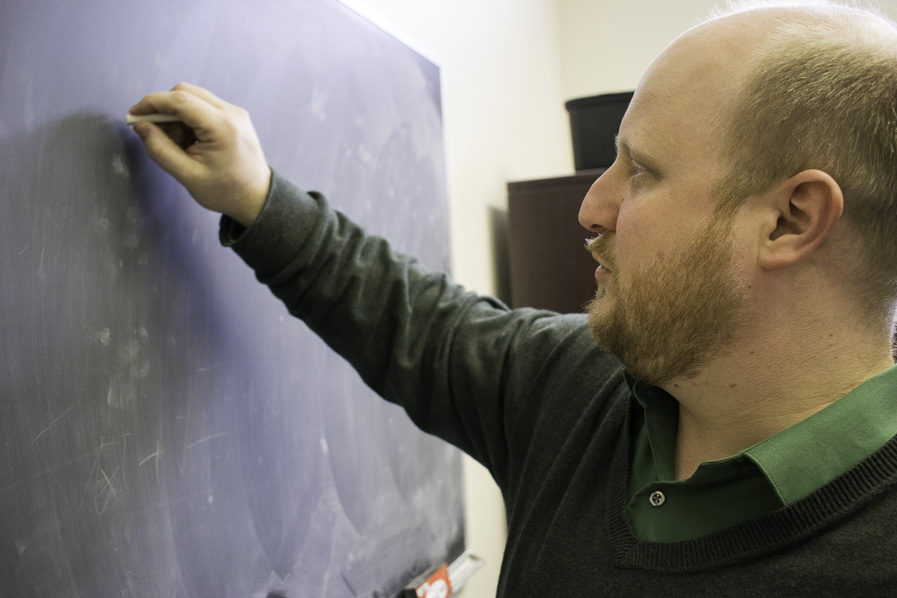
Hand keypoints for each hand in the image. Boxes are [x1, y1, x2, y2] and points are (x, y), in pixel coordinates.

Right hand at [129, 82, 270, 226]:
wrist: (257, 198)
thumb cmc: (226, 191)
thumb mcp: (188, 176)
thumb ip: (160, 149)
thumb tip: (141, 126)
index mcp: (223, 127)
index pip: (180, 100)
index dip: (152, 103)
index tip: (134, 114)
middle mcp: (232, 113)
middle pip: (186, 92)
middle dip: (164, 109)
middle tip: (155, 134)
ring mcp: (235, 112)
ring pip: (193, 98)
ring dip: (176, 116)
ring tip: (178, 145)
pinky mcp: (234, 117)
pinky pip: (203, 107)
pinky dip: (189, 119)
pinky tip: (189, 142)